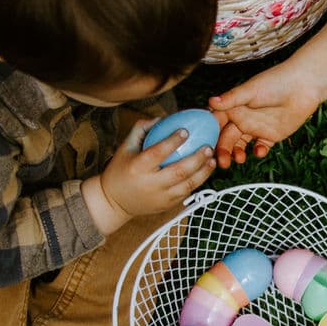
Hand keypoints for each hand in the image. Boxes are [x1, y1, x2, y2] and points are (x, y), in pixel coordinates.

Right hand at [85, 121, 214, 231]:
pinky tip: (205, 171)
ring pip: (187, 185)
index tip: (186, 130)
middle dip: (196, 159)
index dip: (172, 141)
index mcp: (138, 167)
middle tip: (208, 147)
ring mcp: (160, 197)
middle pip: (178, 171)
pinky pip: (186, 193)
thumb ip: (141, 130)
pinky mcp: (166, 206)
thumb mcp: (125, 148)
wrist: (114, 202)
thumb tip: (162, 118)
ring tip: (212, 160)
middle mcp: (150, 184)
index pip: (157, 153)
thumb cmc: (120, 170)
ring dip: (203, 172)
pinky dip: (197, 182)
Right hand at [207, 62, 323, 166]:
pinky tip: (259, 152)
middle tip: (222, 162)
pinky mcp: (271, 135)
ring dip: (237, 153)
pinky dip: (259, 152)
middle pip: (227, 138)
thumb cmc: (276, 81)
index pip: (217, 123)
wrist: (304, 86)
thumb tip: (211, 101)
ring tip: (239, 159)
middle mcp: (243, 118)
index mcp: (234, 107)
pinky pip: (261, 147)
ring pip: (241, 145)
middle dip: (223, 150)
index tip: (205, 146)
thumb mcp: (251, 90)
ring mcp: (256, 127)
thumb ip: (231, 99)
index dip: (210, 134)